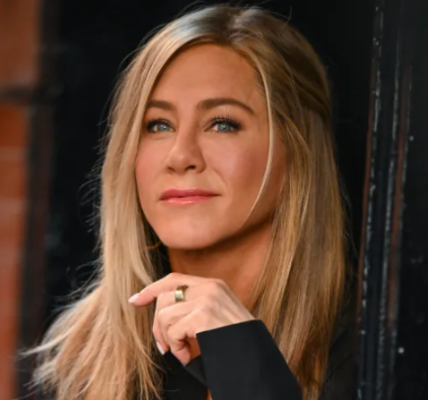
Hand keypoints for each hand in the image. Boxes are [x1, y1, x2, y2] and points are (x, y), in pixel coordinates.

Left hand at [128, 272, 254, 364]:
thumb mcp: (217, 313)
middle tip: (164, 346)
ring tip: (182, 352)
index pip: (174, 279)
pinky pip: (173, 330)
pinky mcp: (202, 315)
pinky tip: (187, 356)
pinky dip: (175, 347)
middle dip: (157, 325)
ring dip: (168, 339)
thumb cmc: (235, 338)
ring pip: (165, 315)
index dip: (152, 288)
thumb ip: (195, 305)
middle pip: (164, 298)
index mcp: (213, 284)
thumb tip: (162, 310)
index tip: (136, 299)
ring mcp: (206, 300)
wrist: (256, 353)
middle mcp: (209, 287)